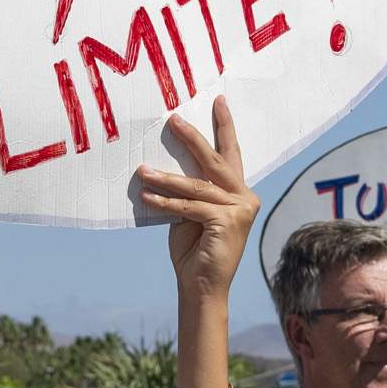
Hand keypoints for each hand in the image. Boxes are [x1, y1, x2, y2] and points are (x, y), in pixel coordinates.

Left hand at [134, 99, 257, 305]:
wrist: (201, 287)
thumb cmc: (193, 250)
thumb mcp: (190, 213)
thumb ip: (189, 191)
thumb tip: (165, 166)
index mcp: (238, 193)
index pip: (230, 154)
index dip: (224, 127)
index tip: (218, 101)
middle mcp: (245, 197)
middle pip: (216, 161)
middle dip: (193, 137)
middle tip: (174, 118)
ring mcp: (240, 210)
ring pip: (196, 185)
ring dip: (166, 178)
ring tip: (142, 170)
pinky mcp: (227, 222)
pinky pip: (189, 206)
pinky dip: (165, 203)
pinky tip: (146, 197)